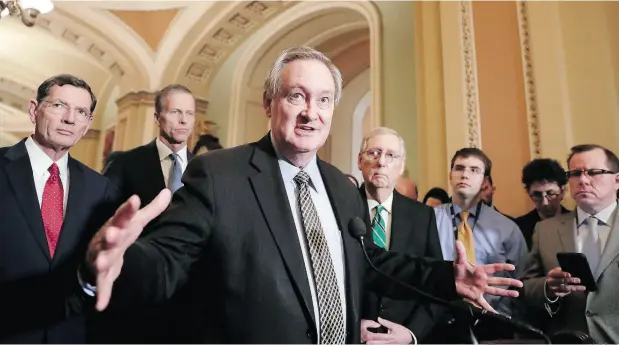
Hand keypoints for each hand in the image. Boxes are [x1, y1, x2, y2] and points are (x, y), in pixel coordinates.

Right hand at [86, 189, 171, 310]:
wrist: (98, 254)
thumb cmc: (120, 233)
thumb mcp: (137, 221)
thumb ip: (153, 209)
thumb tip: (168, 192)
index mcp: (118, 226)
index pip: (123, 215)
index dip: (128, 208)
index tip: (135, 199)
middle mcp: (108, 239)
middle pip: (110, 236)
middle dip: (111, 236)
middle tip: (112, 233)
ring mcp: (103, 257)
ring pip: (102, 259)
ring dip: (102, 261)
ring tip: (102, 264)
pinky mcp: (101, 275)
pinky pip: (102, 285)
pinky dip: (102, 294)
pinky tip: (101, 305)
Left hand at [361, 318, 413, 343]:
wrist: (410, 339)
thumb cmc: (403, 332)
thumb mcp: (395, 326)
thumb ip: (386, 323)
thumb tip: (379, 319)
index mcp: (390, 337)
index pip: (380, 337)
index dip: (373, 337)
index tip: (367, 337)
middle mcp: (390, 343)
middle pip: (379, 343)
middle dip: (372, 343)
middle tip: (366, 342)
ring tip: (369, 344)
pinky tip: (375, 344)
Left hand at [453, 241, 522, 311]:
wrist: (450, 280)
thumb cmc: (457, 270)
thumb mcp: (459, 260)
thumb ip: (460, 252)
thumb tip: (457, 242)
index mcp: (481, 270)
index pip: (494, 268)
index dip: (502, 267)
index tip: (512, 267)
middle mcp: (483, 280)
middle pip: (498, 281)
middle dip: (509, 282)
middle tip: (520, 284)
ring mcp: (481, 288)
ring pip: (496, 291)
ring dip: (506, 293)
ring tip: (516, 294)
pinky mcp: (476, 296)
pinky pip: (484, 303)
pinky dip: (489, 309)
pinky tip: (496, 314)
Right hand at [545, 267, 585, 297]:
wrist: (547, 285)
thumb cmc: (555, 276)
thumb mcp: (555, 271)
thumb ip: (561, 271)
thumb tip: (569, 273)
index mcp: (551, 274)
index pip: (557, 274)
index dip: (563, 274)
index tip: (570, 275)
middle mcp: (551, 281)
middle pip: (562, 281)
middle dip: (571, 280)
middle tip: (579, 280)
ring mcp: (553, 288)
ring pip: (564, 288)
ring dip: (573, 287)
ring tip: (582, 287)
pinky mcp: (556, 294)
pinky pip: (564, 293)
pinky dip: (570, 291)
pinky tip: (576, 289)